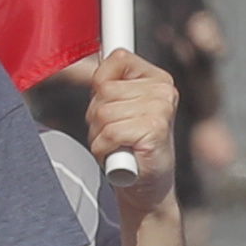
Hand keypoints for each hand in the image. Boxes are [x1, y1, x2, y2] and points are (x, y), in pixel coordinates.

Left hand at [73, 48, 178, 211]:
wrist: (147, 187)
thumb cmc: (128, 146)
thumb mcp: (117, 108)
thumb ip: (106, 84)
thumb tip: (81, 63)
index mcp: (158, 79)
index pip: (118, 58)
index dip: (100, 82)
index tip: (107, 103)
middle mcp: (164, 91)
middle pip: (104, 89)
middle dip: (97, 115)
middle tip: (114, 133)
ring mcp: (162, 109)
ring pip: (103, 112)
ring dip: (100, 135)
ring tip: (117, 145)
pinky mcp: (155, 129)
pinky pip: (110, 132)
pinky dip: (104, 148)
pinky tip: (119, 155)